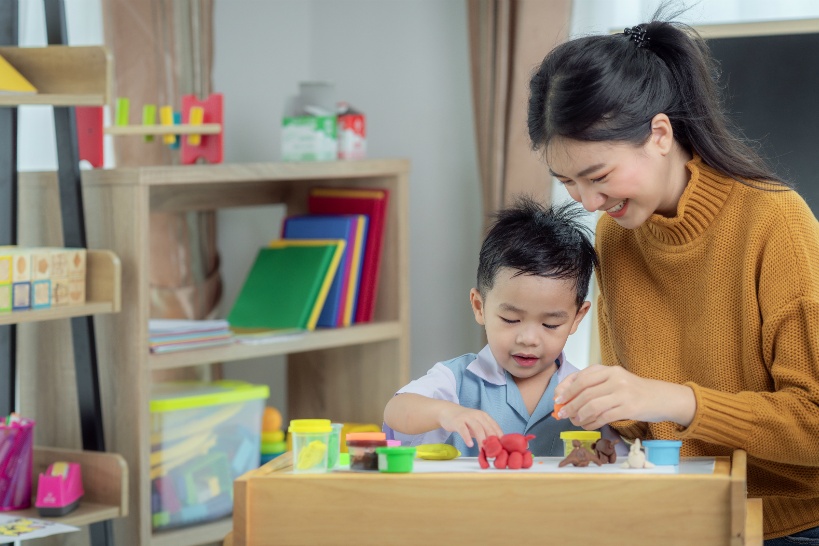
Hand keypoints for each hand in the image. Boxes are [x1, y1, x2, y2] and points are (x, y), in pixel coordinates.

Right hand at [438, 406, 503, 447]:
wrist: (448, 411)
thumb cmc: (464, 421)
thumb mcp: (476, 425)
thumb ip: (485, 433)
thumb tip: (495, 447)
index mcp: (484, 416)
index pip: (495, 427)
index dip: (500, 438)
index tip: (502, 448)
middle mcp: (477, 415)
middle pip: (488, 428)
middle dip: (492, 440)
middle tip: (494, 452)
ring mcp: (467, 418)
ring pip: (478, 429)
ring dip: (482, 440)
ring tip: (483, 450)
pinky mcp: (457, 421)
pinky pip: (463, 430)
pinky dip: (467, 438)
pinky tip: (470, 445)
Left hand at [553, 365, 695, 429]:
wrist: (661, 398)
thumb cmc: (633, 391)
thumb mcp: (613, 381)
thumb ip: (593, 386)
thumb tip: (565, 399)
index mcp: (609, 369)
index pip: (581, 377)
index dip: (566, 389)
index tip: (557, 399)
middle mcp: (615, 378)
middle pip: (585, 392)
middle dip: (570, 405)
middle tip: (562, 414)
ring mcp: (623, 392)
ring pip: (592, 405)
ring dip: (579, 416)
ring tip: (574, 421)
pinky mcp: (629, 407)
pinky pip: (604, 416)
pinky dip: (592, 423)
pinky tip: (587, 425)